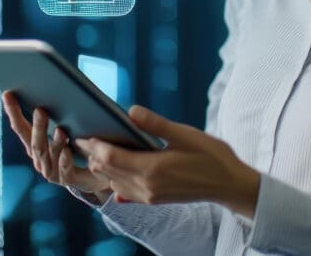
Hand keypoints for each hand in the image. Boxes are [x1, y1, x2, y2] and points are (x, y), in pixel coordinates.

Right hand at [1, 91, 112, 202]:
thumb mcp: (69, 128)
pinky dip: (65, 160)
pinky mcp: (67, 180)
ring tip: (61, 130)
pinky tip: (68, 150)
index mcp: (36, 145)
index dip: (13, 112)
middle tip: (40, 110)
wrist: (98, 173)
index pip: (21, 127)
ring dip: (54, 142)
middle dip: (38, 126)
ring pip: (49, 156)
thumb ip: (61, 114)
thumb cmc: (81, 145)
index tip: (7, 94)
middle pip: (35, 143)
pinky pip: (65, 171)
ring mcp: (52, 171)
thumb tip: (59, 89)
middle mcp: (40, 159)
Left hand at [75, 105, 260, 217]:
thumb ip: (155, 124)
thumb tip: (130, 110)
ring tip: (94, 148)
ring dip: (101, 167)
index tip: (83, 132)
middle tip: (82, 137)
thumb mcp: (185, 134)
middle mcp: (146, 186)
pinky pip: (124, 190)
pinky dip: (114, 177)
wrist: (229, 184)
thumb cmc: (211, 155)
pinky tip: (113, 165)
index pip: (109, 158)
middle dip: (92, 154)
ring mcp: (149, 196)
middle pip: (106, 171)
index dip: (93, 145)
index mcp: (152, 169)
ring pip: (112, 182)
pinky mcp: (154, 199)